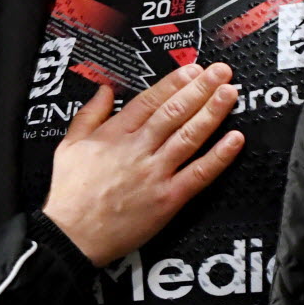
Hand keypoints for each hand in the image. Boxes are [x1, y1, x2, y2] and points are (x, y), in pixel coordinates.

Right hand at [42, 62, 243, 264]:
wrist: (72, 236)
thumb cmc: (71, 194)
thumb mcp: (69, 146)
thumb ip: (89, 114)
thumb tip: (104, 91)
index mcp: (115, 134)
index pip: (151, 100)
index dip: (175, 82)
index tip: (193, 69)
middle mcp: (138, 149)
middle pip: (175, 112)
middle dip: (200, 88)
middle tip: (220, 72)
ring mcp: (155, 173)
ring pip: (190, 136)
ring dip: (213, 112)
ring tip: (229, 93)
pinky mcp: (168, 199)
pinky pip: (199, 174)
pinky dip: (219, 156)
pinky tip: (234, 140)